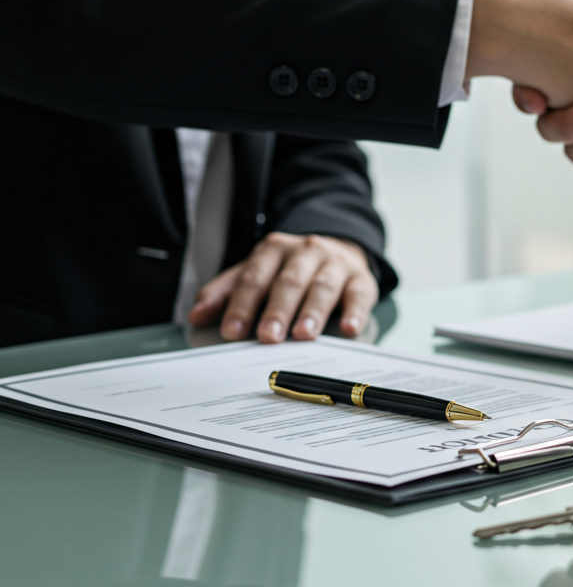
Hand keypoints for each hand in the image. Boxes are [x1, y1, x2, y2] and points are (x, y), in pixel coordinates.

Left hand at [187, 232, 377, 342]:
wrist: (339, 251)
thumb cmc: (292, 270)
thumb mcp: (257, 273)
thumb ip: (226, 292)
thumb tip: (196, 315)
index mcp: (274, 250)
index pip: (255, 277)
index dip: (242, 304)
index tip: (232, 331)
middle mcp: (306, 252)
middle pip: (290, 281)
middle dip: (277, 310)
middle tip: (267, 336)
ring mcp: (336, 264)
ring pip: (323, 287)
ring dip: (312, 312)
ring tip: (303, 335)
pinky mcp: (362, 279)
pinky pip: (359, 295)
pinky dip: (355, 313)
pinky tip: (349, 328)